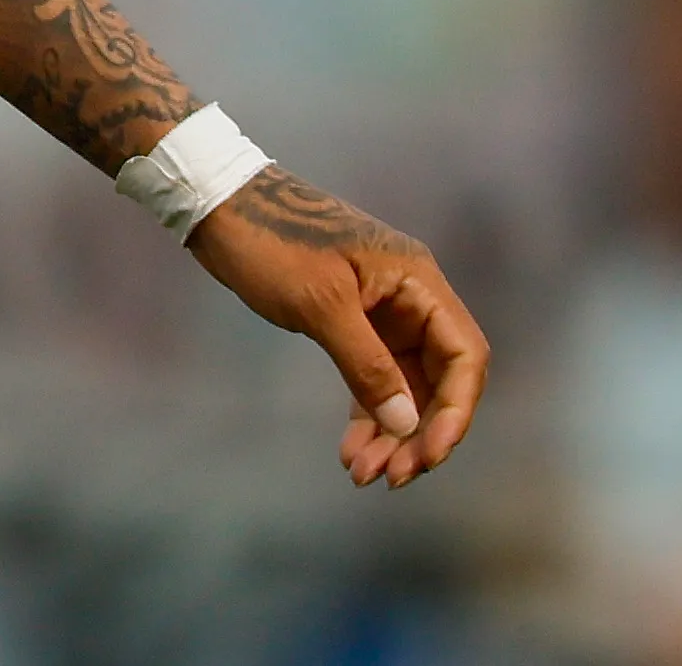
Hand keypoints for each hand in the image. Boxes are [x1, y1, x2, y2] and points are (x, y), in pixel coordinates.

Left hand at [187, 167, 488, 487]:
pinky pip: (372, 378)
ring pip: (403, 385)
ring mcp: (381, 312)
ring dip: (390, 431)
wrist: (216, 204)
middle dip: (419, 431)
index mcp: (417, 281)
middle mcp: (409, 297)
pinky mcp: (350, 323)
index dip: (456, 411)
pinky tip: (352, 451)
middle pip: (438, 378)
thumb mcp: (320, 305)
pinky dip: (366, 414)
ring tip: (364, 474)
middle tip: (394, 477)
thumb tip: (407, 424)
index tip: (429, 454)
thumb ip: (367, 364)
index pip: (464, 355)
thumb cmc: (270, 242)